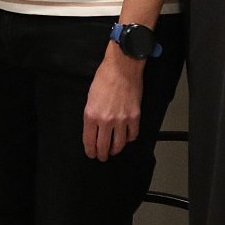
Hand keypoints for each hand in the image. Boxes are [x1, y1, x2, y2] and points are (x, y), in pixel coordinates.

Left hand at [82, 45, 143, 160]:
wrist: (122, 67)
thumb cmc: (104, 78)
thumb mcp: (90, 97)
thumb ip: (92, 114)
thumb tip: (94, 128)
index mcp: (91, 115)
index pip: (89, 140)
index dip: (90, 150)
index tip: (91, 154)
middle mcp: (105, 121)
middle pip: (103, 146)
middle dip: (102, 154)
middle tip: (102, 157)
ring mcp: (121, 120)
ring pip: (119, 144)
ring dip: (115, 150)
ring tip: (113, 151)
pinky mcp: (135, 117)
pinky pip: (132, 135)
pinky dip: (129, 139)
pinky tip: (126, 138)